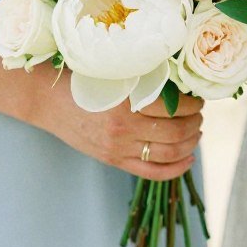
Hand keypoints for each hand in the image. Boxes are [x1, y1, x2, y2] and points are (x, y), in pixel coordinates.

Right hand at [34, 74, 203, 180]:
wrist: (46, 100)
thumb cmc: (83, 79)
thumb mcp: (116, 74)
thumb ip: (145, 83)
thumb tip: (183, 86)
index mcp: (126, 103)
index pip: (175, 108)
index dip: (194, 104)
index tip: (198, 99)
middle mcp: (123, 130)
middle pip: (177, 133)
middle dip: (196, 123)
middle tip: (200, 114)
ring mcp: (117, 149)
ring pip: (169, 153)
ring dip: (191, 142)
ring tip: (196, 131)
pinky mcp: (113, 161)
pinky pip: (152, 172)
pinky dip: (176, 169)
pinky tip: (189, 159)